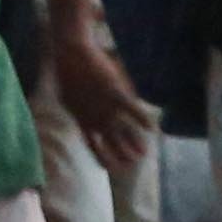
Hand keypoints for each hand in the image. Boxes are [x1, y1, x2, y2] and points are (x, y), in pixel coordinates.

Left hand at [48, 34, 152, 175]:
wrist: (71, 54)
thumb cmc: (69, 73)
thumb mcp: (70, 98)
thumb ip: (80, 111)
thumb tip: (84, 119)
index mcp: (82, 120)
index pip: (93, 146)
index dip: (103, 158)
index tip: (111, 168)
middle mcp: (95, 118)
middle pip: (111, 143)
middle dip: (122, 155)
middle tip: (132, 164)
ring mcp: (106, 107)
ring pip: (124, 131)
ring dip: (135, 143)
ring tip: (144, 153)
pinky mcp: (116, 93)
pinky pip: (133, 111)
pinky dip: (143, 120)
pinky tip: (153, 129)